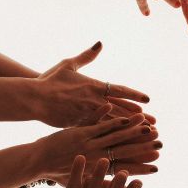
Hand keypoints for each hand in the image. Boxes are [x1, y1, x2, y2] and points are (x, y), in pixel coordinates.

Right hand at [35, 42, 151, 126]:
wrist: (33, 98)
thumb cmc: (50, 80)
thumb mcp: (69, 64)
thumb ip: (87, 56)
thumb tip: (99, 43)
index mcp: (94, 86)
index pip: (119, 90)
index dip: (134, 95)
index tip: (148, 99)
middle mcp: (93, 101)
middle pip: (121, 110)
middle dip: (138, 117)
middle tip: (153, 124)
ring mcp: (86, 114)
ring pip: (112, 123)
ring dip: (128, 130)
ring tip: (142, 135)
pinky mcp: (78, 125)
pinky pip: (97, 132)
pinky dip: (110, 137)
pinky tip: (120, 143)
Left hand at [35, 114, 160, 182]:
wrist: (37, 162)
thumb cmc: (57, 175)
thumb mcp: (80, 186)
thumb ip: (100, 187)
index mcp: (96, 171)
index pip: (124, 169)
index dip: (141, 166)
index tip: (157, 164)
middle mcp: (94, 157)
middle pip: (123, 150)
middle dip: (143, 146)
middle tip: (160, 142)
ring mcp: (87, 143)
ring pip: (114, 134)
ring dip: (132, 128)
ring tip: (148, 123)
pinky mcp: (79, 131)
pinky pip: (98, 123)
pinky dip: (111, 117)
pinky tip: (125, 113)